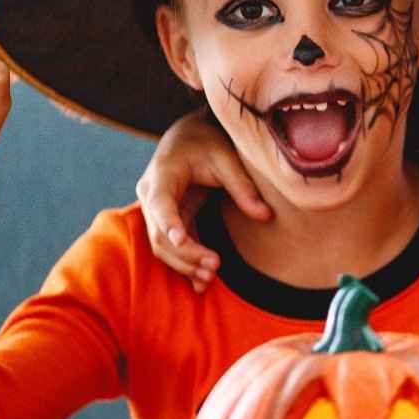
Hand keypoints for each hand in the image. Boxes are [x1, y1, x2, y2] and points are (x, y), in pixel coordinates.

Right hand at [137, 110, 270, 291]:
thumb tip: (266, 216)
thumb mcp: (227, 157)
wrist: (190, 134)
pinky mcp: (170, 219)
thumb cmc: (207, 141)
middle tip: (213, 267)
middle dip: (184, 253)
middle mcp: (152, 196)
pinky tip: (201, 283)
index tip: (181, 240)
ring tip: (209, 278)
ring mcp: (158, 210)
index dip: (169, 224)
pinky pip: (174, 246)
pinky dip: (186, 262)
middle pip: (159, 233)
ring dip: (184, 264)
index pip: (160, 205)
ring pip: (163, 245)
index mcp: (162, 175)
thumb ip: (243, 186)